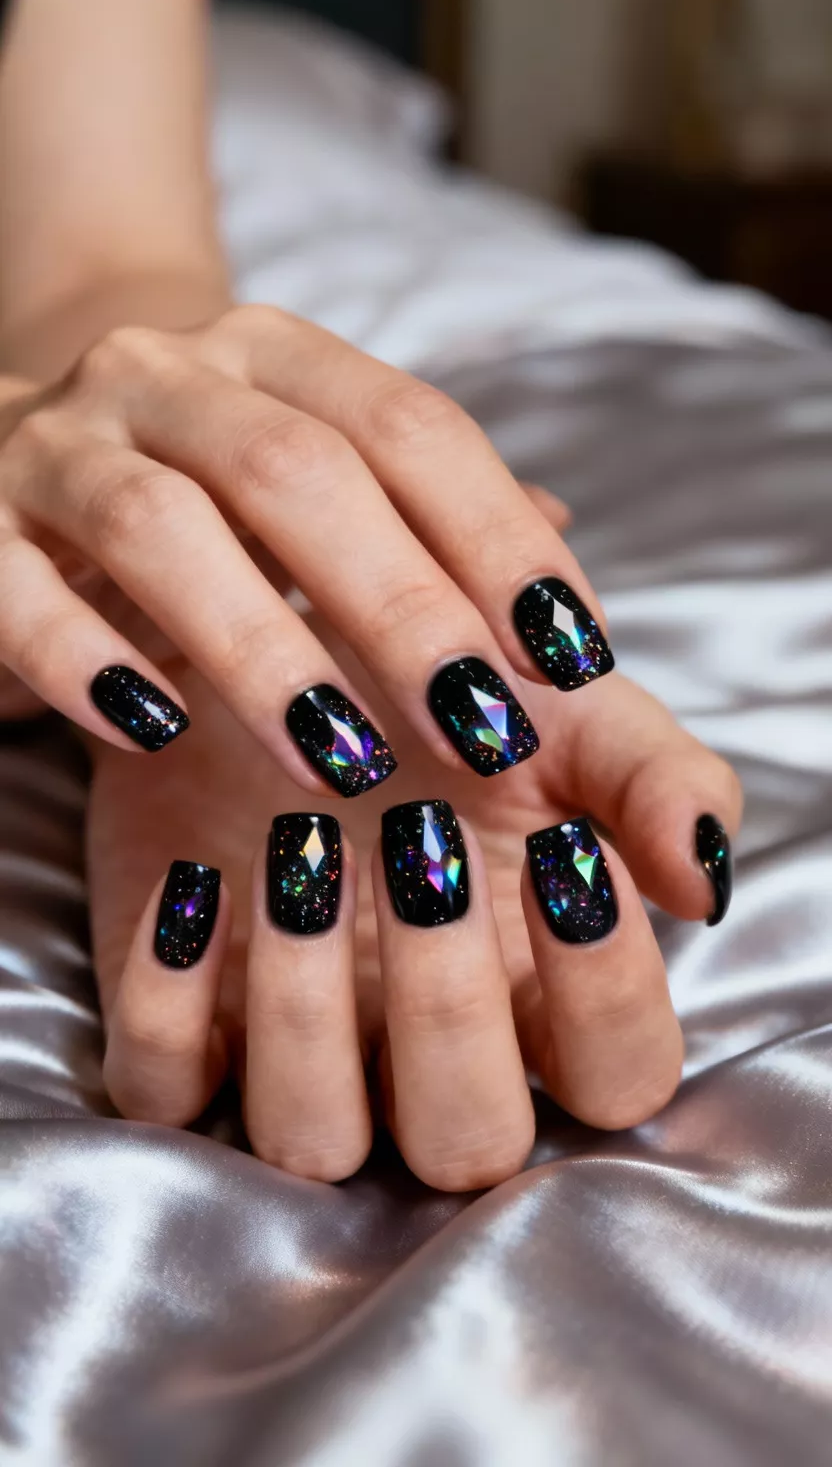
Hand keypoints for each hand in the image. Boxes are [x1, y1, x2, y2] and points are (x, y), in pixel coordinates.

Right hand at [0, 305, 597, 797]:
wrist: (2, 452)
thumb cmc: (194, 489)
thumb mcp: (310, 485)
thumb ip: (421, 508)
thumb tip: (558, 535)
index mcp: (272, 358)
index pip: (409, 427)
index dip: (498, 539)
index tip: (571, 654)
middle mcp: (163, 376)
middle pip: (297, 471)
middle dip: (403, 607)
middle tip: (481, 728)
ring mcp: (53, 444)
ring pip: (158, 525)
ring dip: (264, 651)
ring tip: (345, 759)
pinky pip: (18, 592)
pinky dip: (88, 664)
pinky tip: (159, 732)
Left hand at [93, 624, 739, 1191]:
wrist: (291, 643)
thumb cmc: (448, 689)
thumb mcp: (572, 712)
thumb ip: (658, 783)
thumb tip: (700, 876)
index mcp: (540, 990)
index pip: (617, 1077)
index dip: (608, 990)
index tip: (571, 850)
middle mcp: (424, 1048)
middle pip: (466, 1143)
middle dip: (448, 1007)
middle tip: (423, 841)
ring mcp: (301, 1048)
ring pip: (312, 1141)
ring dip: (307, 1009)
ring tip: (303, 845)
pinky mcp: (183, 1023)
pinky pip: (164, 1085)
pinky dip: (170, 999)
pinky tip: (198, 880)